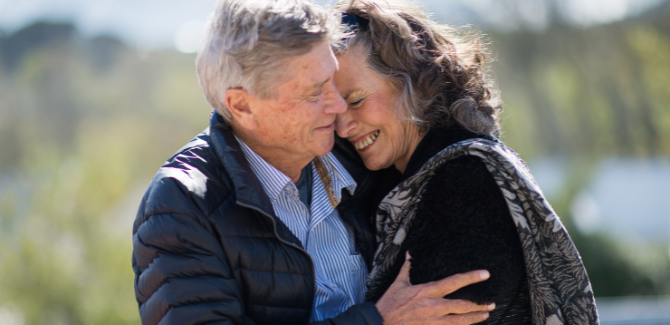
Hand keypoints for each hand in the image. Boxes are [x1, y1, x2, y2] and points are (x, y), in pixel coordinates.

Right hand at [375, 252, 494, 324]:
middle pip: (463, 305)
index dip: (471, 278)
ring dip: (475, 317)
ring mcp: (434, 321)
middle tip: (491, 302)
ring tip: (486, 314)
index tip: (485, 274)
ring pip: (460, 320)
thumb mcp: (398, 283)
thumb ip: (407, 268)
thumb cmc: (389, 303)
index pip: (453, 282)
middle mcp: (433, 306)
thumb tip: (410, 253)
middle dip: (479, 303)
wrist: (381, 323)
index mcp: (427, 291)